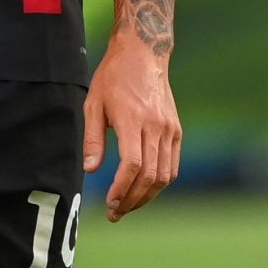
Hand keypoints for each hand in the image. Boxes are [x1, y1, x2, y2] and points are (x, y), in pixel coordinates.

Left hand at [82, 33, 181, 221]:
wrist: (143, 54)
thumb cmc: (113, 78)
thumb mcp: (94, 103)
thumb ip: (93, 139)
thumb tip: (91, 170)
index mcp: (133, 120)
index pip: (132, 165)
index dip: (121, 189)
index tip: (110, 203)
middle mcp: (156, 126)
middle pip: (150, 176)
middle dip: (132, 200)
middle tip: (115, 213)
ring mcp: (170, 129)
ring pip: (165, 175)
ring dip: (147, 196)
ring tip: (128, 205)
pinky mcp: (176, 130)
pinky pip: (172, 165)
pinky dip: (160, 182)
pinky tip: (144, 189)